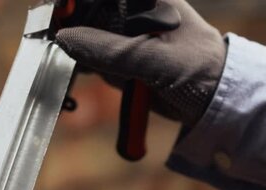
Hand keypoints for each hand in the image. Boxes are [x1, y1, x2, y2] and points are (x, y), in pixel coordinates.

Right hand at [55, 0, 226, 126]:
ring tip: (62, 62)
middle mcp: (132, 11)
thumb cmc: (200, 71)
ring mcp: (125, 35)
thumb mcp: (154, 60)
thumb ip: (109, 50)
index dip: (72, 2)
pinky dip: (82, 66)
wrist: (217, 103)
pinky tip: (75, 75)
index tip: (54, 13)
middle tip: (48, 40)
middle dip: (67, 24)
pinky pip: (93, 58)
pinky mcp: (122, 59)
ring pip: (85, 34)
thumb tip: (65, 39)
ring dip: (72, 49)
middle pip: (86, 10)